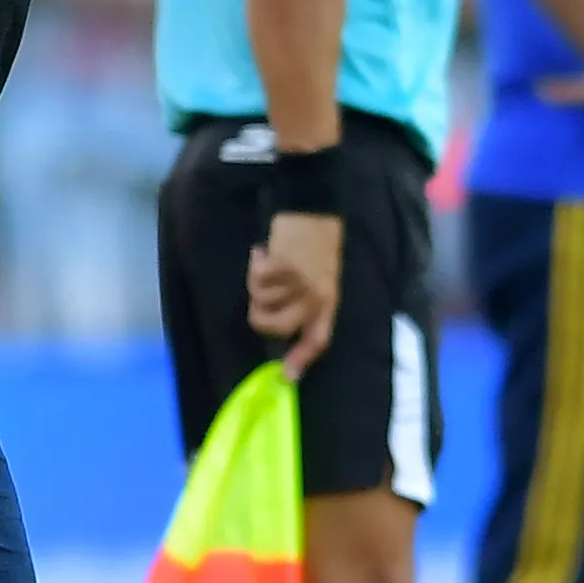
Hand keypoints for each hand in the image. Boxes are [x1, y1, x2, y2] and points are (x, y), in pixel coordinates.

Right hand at [249, 210, 343, 380]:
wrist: (314, 205)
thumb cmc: (319, 241)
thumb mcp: (324, 276)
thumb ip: (308, 300)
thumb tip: (283, 324)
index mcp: (329, 301)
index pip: (317, 339)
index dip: (302, 361)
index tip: (287, 377)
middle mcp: (315, 296)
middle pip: (277, 327)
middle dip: (260, 315)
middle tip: (260, 294)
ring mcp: (299, 282)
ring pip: (261, 301)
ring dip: (256, 283)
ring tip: (267, 262)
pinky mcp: (282, 266)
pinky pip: (257, 279)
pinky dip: (255, 264)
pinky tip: (263, 250)